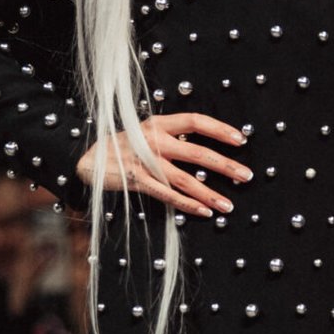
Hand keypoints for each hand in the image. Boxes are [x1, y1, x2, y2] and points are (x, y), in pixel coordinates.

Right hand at [76, 111, 251, 218]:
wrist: (87, 159)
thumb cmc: (124, 146)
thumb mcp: (146, 132)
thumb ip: (172, 137)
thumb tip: (206, 148)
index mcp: (158, 123)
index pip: (195, 121)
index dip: (219, 129)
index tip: (241, 139)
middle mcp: (153, 140)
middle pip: (197, 152)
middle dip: (225, 165)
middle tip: (246, 175)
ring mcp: (145, 162)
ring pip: (185, 179)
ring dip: (209, 193)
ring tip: (229, 205)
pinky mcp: (138, 181)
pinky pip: (168, 195)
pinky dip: (188, 205)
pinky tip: (204, 211)